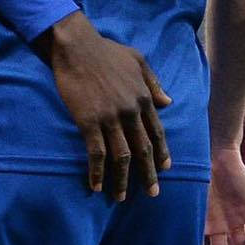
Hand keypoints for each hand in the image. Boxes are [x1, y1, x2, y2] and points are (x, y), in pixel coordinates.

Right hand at [37, 11, 171, 200]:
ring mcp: (110, 118)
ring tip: (122, 197)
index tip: (165, 169)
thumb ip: (153, 83)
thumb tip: (168, 102)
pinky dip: (98, 172)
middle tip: (152, 193)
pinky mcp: (89, 122)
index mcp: (144, 97)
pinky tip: (96, 185)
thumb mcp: (137, 61)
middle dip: (149, 174)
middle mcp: (131, 111)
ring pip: (122, 156)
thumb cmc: (106, 51)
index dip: (161, 153)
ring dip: (122, 180)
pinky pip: (96, 153)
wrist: (77, 47)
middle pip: (143, 149)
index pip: (157, 132)